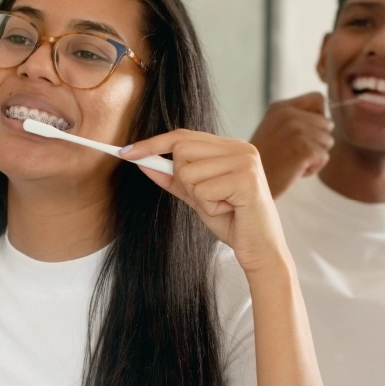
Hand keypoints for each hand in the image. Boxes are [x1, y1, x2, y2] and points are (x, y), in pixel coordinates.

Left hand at [122, 130, 286, 273]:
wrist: (260, 250)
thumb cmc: (231, 221)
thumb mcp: (195, 196)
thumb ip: (172, 178)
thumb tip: (141, 161)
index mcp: (230, 147)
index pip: (182, 136)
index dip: (152, 144)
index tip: (124, 152)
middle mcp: (241, 148)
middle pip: (181, 150)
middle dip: (182, 179)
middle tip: (207, 198)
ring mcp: (246, 161)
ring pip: (188, 172)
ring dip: (198, 197)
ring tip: (222, 205)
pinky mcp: (247, 179)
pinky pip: (202, 190)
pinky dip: (209, 207)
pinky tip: (229, 210)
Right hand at [249, 92, 332, 198]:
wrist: (247, 180)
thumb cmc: (263, 160)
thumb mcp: (274, 128)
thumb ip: (295, 119)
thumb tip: (328, 121)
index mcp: (281, 107)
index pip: (317, 99)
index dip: (317, 116)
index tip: (302, 132)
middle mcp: (289, 114)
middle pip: (327, 123)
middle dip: (316, 140)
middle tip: (292, 151)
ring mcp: (297, 130)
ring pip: (328, 141)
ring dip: (314, 155)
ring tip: (291, 160)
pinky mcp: (305, 149)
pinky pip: (324, 157)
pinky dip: (312, 168)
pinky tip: (293, 170)